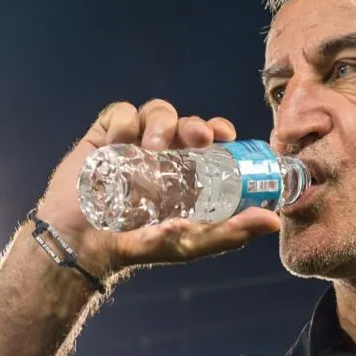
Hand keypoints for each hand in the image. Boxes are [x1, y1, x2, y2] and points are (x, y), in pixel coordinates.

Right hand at [34, 100, 282, 278]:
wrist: (80, 243)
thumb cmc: (136, 245)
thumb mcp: (188, 243)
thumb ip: (229, 232)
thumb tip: (274, 221)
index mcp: (186, 174)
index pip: (210, 141)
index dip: (219, 130)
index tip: (225, 134)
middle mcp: (163, 155)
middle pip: (186, 122)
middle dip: (194, 124)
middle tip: (198, 138)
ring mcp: (133, 143)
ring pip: (157, 110)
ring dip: (161, 122)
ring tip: (151, 148)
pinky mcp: (104, 137)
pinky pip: (121, 111)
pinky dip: (125, 121)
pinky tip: (119, 144)